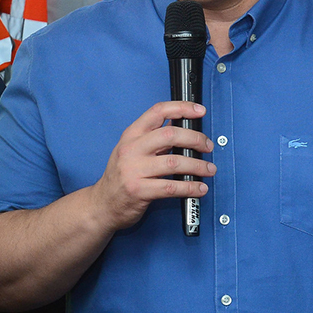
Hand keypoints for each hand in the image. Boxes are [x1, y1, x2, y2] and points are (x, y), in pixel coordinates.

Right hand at [88, 101, 214, 232]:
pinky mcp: (139, 190)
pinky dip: (190, 187)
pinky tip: (199, 188)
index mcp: (132, 135)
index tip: (199, 111)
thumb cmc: (121, 176)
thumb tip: (184, 128)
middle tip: (208, 146)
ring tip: (209, 169)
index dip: (181, 108)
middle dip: (196, 139)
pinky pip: (171, 187)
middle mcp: (131, 149)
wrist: (103, 204)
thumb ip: (154, 139)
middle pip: (170, 134)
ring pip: (174, 162)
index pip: (158, 111)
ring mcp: (134, 170)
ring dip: (198, 166)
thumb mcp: (132, 150)